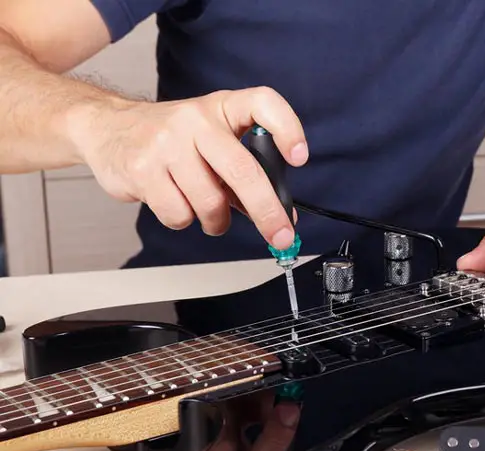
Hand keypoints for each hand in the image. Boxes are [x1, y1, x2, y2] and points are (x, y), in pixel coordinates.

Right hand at [74, 87, 307, 249]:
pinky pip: (179, 214)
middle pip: (243, 170)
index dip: (287, 128)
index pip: (263, 103)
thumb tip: (284, 215)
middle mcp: (196, 119)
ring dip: (215, 220)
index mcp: (222, 108)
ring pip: (210, 203)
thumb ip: (249, 173)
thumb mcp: (214, 143)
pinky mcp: (142, 169)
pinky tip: (175, 200)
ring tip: (207, 209)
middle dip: (267, 211)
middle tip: (281, 235)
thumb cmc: (174, 140)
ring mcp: (167, 143)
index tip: (299, 157)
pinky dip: (183, 219)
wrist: (108, 128)